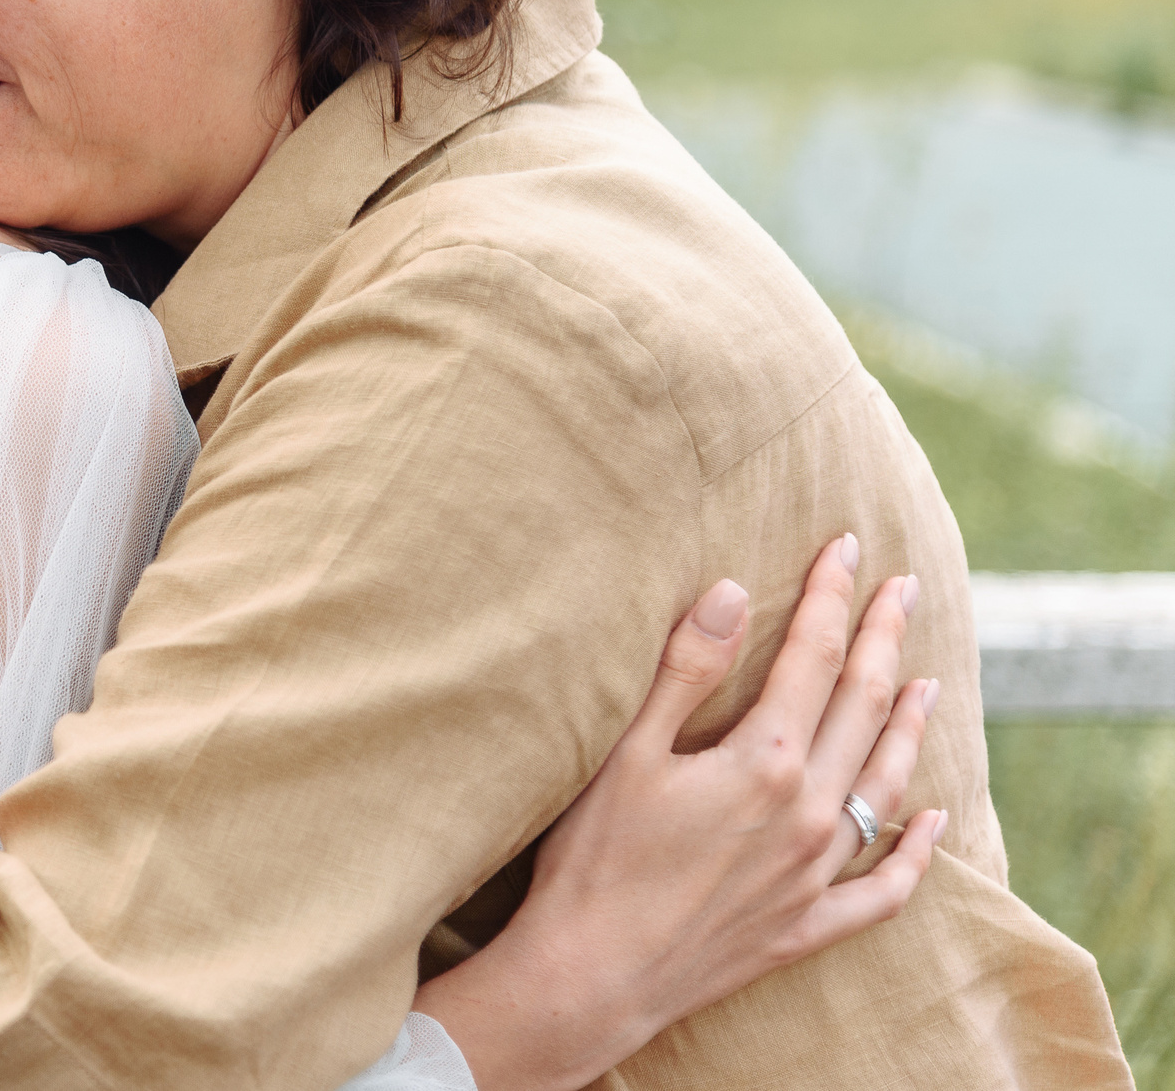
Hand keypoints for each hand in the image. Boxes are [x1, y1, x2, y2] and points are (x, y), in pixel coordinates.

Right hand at [418, 535, 942, 1089]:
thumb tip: (733, 591)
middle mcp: (806, 812)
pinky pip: (883, 887)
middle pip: (860, 707)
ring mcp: (814, 873)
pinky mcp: (806, 924)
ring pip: (884, 784)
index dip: (830, 597)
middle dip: (883, 639)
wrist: (591, 975)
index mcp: (763, 761)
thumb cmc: (594, 858)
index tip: (848, 547)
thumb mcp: (627, 751)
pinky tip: (932, 820)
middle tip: (904, 588)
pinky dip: (915, 851)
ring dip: (909, 726)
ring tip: (928, 680)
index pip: (812, 657)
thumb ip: (686, 669)